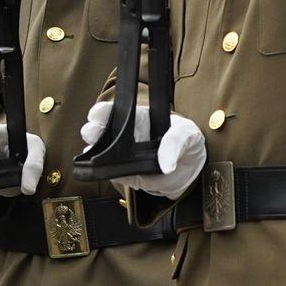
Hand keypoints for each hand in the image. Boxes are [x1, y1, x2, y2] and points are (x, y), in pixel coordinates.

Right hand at [80, 102, 205, 199]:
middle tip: (91, 132)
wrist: (193, 171)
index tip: (97, 114)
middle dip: (92, 130)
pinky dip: (104, 172)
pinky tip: (99, 169)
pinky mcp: (128, 175)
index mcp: (139, 119)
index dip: (103, 111)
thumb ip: (176, 142)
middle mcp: (128, 136)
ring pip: (103, 152)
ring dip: (94, 151)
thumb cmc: (189, 143)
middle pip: (103, 130)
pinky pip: (113, 174)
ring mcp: (125, 156)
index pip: (117, 111)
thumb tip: (164, 164)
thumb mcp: (188, 135)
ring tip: (92, 152)